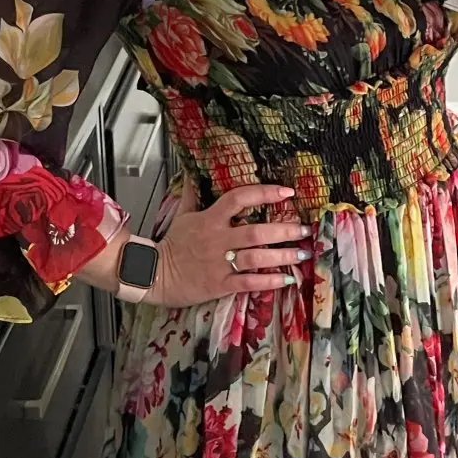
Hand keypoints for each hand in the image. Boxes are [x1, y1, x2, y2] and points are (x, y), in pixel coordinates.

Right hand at [94, 183, 311, 305]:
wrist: (154, 274)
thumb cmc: (171, 245)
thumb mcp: (182, 215)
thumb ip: (192, 194)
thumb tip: (195, 173)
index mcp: (210, 219)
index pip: (239, 198)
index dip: (264, 193)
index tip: (286, 192)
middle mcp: (219, 239)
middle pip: (257, 232)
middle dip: (284, 230)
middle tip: (304, 229)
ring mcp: (220, 263)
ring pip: (257, 257)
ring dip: (283, 256)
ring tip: (302, 253)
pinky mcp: (220, 284)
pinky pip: (249, 282)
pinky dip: (269, 281)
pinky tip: (287, 279)